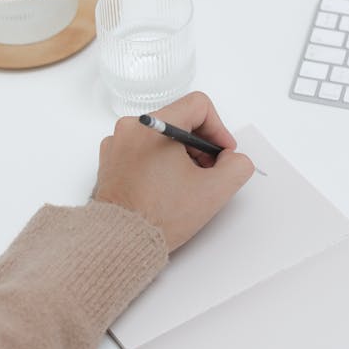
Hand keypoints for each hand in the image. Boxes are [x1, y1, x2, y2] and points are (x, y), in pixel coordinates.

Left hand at [93, 92, 253, 251]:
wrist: (119, 242)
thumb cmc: (158, 216)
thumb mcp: (214, 191)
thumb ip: (237, 166)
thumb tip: (233, 159)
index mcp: (153, 126)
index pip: (198, 106)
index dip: (218, 129)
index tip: (222, 154)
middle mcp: (131, 128)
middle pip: (180, 120)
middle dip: (201, 145)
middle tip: (209, 173)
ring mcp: (117, 144)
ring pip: (162, 137)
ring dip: (182, 155)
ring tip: (187, 185)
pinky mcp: (111, 161)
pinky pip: (143, 150)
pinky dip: (160, 163)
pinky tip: (167, 188)